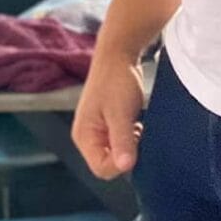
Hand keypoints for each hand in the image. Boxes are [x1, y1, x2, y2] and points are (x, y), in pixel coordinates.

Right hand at [71, 52, 145, 178]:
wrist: (119, 51)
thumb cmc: (116, 78)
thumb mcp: (121, 112)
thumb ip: (122, 140)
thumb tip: (126, 167)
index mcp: (84, 136)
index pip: (101, 169)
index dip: (121, 162)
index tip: (135, 143)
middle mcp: (87, 135)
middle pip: (108, 162)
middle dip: (126, 151)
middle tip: (135, 129)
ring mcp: (97, 128)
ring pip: (116, 151)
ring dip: (130, 142)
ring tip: (135, 122)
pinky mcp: (107, 121)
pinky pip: (120, 139)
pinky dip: (131, 133)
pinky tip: (136, 120)